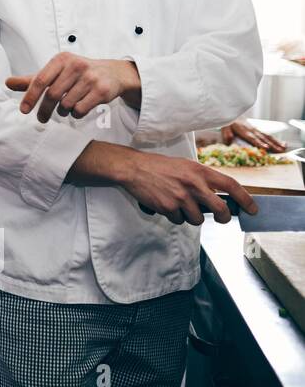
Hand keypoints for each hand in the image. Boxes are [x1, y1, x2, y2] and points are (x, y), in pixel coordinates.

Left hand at [6, 54, 140, 122]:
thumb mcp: (56, 71)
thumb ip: (32, 79)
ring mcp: (90, 77)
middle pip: (52, 95)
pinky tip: (78, 108)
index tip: (23, 111)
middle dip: (44, 110)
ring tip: (64, 109)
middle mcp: (76, 65)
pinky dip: (75, 114)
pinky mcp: (102, 90)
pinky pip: (80, 109)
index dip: (30, 97)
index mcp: (61, 59)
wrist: (113, 73)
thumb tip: (7, 82)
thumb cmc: (78, 73)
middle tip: (41, 119)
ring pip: (66, 104)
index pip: (40, 80)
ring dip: (62, 112)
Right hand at [115, 148, 256, 224]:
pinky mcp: (168, 207)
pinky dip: (174, 217)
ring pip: (198, 219)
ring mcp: (181, 197)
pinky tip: (166, 206)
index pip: (231, 185)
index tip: (253, 209)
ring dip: (191, 217)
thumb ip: (201, 179)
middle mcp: (194, 184)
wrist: (133, 168)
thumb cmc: (159, 166)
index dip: (246, 199)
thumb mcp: (185, 166)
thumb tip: (217, 196)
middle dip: (224, 217)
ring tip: (180, 206)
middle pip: (221, 209)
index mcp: (200, 171)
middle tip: (222, 218)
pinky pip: (179, 220)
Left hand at [220, 119, 286, 152]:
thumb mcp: (225, 128)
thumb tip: (229, 141)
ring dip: (276, 143)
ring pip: (268, 136)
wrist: (232, 112)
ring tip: (284, 148)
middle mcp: (252, 130)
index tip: (266, 148)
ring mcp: (256, 129)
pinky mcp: (258, 130)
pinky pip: (267, 135)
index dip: (260, 143)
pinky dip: (275, 139)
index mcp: (244, 131)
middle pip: (263, 138)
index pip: (253, 138)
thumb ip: (227, 134)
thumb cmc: (228, 122)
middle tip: (280, 151)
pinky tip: (282, 143)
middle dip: (272, 145)